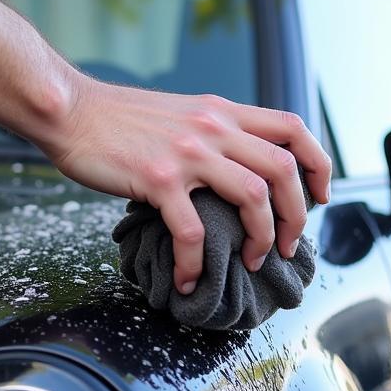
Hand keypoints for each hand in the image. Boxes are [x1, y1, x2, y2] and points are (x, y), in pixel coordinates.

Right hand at [46, 74, 331, 293]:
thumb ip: (213, 132)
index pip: (293, 128)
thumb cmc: (118, 119)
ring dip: (261, 238)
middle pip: (284, 168)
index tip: (320, 196)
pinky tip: (188, 280)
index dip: (318, 163)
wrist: (71, 110)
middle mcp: (213, 128)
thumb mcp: (181, 112)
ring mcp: (187, 153)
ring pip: (253, 196)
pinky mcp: (157, 179)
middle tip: (288, 245)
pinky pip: (192, 231)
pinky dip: (195, 263)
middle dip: (298, 214)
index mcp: (222, 112)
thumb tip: (236, 168)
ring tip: (251, 262)